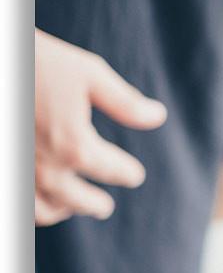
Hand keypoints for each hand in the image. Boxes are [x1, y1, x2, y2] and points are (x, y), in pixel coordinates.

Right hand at [35, 29, 167, 225]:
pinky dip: (32, 210)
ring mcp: (19, 174)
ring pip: (45, 210)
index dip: (126, 172)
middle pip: (79, 199)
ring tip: (71, 208)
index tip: (134, 175)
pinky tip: (39, 203)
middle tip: (104, 207)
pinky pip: (18, 208)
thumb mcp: (88, 74)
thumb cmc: (37, 62)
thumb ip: (124, 102)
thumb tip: (158, 116)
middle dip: (94, 204)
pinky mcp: (3, 174)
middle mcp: (46, 167)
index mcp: (75, 145)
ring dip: (62, 210)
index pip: (111, 169)